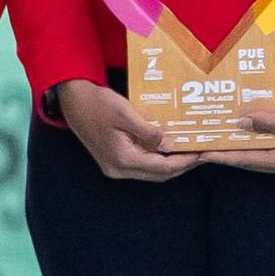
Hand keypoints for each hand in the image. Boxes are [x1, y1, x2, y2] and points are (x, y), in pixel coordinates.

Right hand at [57, 79, 200, 181]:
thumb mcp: (125, 113)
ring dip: (169, 164)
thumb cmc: (98, 104)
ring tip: (188, 151)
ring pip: (150, 171)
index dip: (184, 162)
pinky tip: (166, 147)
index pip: (161, 167)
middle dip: (180, 166)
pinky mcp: (113, 160)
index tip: (201, 154)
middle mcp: (118, 169)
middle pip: (157, 174)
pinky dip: (156, 158)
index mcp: (122, 159)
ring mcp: (114, 167)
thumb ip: (148, 132)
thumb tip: (169, 146)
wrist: (73, 101)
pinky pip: (141, 164)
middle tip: (200, 154)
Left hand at [197, 95, 274, 178]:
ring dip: (236, 148)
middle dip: (226, 154)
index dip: (224, 156)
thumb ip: (269, 121)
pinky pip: (262, 149)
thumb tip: (241, 122)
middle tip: (201, 147)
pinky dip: (249, 142)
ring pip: (255, 156)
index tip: (203, 152)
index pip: (248, 160)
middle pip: (249, 161)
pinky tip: (237, 133)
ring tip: (214, 140)